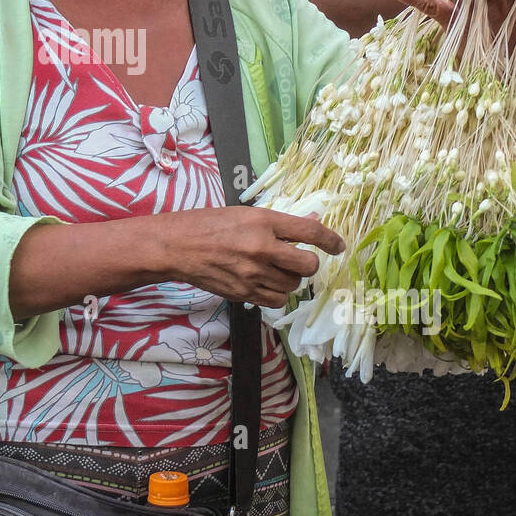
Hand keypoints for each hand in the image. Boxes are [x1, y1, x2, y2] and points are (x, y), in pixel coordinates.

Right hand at [165, 206, 344, 308]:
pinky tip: (267, 284)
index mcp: (263, 221)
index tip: (339, 245)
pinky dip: (277, 294)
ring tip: (275, 270)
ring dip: (291, 279)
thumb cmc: (209, 224)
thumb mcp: (246, 214)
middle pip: (308, 265)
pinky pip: (276, 301)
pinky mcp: (244, 293)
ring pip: (293, 285)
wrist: (177, 246)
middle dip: (309, 264)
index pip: (310, 232)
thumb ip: (279, 223)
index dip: (331, 240)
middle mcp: (261, 248)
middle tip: (299, 260)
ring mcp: (252, 273)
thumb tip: (313, 223)